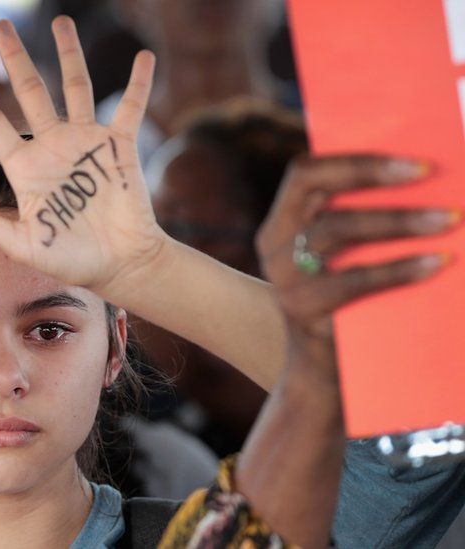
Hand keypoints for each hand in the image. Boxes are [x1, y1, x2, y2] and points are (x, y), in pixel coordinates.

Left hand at [0, 17, 164, 299]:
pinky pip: (130, 108)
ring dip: (69, 55)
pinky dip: (138, 84)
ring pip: (75, 88)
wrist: (119, 265)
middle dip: (15, 58)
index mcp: (25, 167)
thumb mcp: (21, 245)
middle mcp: (52, 146)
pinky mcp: (119, 146)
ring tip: (60, 21)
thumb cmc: (70, 259)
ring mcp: (86, 142)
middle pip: (30, 92)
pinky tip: (143, 58)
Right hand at [257, 155, 456, 379]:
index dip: (355, 159)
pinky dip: (398, 269)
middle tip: (429, 173)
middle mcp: (274, 246)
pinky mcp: (302, 311)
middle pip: (318, 194)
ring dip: (396, 220)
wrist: (323, 373)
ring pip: (335, 230)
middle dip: (374, 178)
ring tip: (447, 219)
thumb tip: (426, 181)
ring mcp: (283, 279)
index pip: (305, 172)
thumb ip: (357, 221)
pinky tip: (437, 262)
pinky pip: (352, 281)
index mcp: (281, 223)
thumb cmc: (348, 303)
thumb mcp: (342, 258)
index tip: (412, 160)